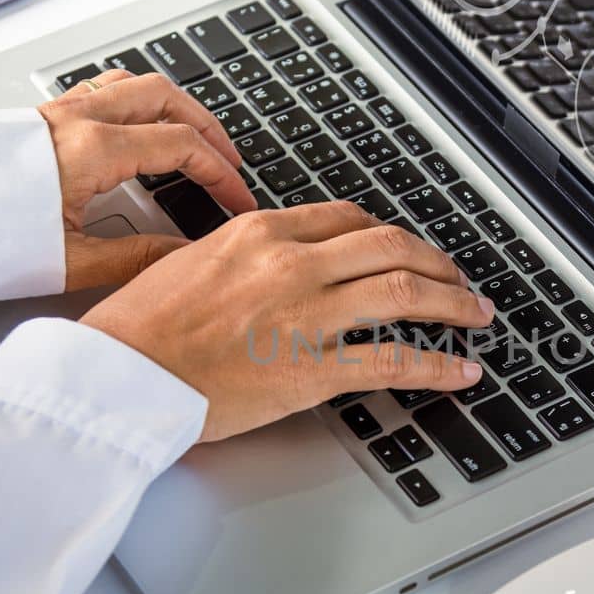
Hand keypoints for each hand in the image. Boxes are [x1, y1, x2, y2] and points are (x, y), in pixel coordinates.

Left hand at [37, 69, 254, 290]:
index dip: (221, 172)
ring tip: (193, 136)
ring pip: (135, 84)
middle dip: (208, 129)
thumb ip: (137, 256)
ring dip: (174, 106)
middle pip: (168, 98)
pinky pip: (102, 90)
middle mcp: (78, 119)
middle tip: (229, 162)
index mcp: (93, 150)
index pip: (182, 146)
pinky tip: (135, 126)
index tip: (237, 198)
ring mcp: (58, 112)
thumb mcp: (71, 261)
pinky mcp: (39, 118)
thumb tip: (182, 256)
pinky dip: (134, 102)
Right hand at [79, 201, 493, 441]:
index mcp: (260, 233)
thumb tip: (260, 266)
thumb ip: (237, 258)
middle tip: (457, 277)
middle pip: (389, 246)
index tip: (405, 248)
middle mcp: (292, 263)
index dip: (388, 234)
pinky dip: (438, 366)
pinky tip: (461, 371)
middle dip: (436, 260)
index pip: (346, 219)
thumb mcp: (187, 262)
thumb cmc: (137, 328)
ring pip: (404, 292)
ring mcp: (307, 315)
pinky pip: (394, 361)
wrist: (117, 374)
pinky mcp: (312, 369)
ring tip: (476, 313)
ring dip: (452, 302)